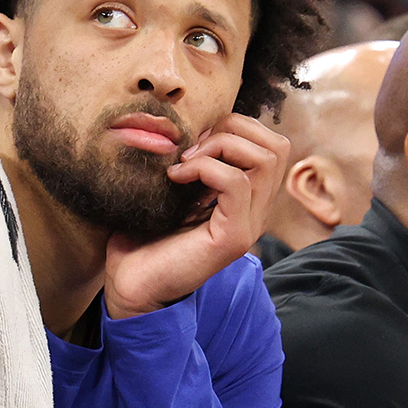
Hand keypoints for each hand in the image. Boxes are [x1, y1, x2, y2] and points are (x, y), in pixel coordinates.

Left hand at [103, 114, 287, 319]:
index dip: (235, 127)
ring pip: (264, 158)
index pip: (271, 144)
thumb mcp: (176, 187)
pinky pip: (236, 183)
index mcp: (249, 198)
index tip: (193, 142)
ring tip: (184, 163)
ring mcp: (250, 225)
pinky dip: (204, 168)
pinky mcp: (234, 238)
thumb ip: (196, 159)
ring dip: (219, 146)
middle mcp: (257, 211)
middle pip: (276, 146)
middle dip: (231, 129)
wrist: (131, 283)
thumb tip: (196, 124)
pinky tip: (176, 178)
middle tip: (191, 148)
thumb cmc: (147, 234)